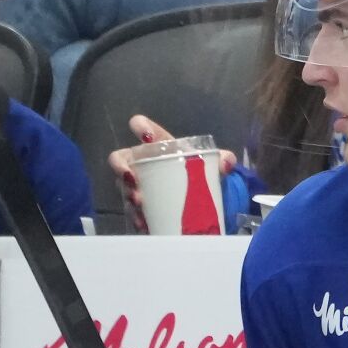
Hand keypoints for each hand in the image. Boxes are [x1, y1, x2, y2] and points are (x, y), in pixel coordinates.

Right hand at [108, 114, 232, 233]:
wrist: (195, 196)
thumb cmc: (197, 170)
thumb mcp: (211, 164)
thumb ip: (222, 159)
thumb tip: (227, 163)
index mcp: (160, 146)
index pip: (145, 129)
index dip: (140, 126)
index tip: (143, 132)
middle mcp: (142, 162)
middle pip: (121, 159)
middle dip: (122, 167)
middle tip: (134, 179)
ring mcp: (137, 184)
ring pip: (124, 186)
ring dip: (129, 193)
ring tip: (140, 202)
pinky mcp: (138, 206)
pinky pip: (131, 210)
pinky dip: (136, 216)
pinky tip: (144, 222)